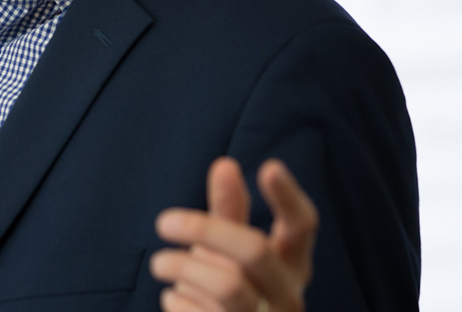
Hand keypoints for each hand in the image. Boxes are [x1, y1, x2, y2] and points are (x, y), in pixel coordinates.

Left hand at [149, 156, 317, 311]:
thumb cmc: (228, 286)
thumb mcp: (229, 249)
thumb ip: (229, 211)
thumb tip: (225, 164)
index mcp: (291, 265)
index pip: (302, 227)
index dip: (289, 198)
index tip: (269, 167)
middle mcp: (288, 296)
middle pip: (256, 250)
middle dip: (204, 229)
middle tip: (163, 221)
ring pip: (227, 285)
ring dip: (181, 268)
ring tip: (159, 264)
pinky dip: (177, 301)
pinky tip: (175, 300)